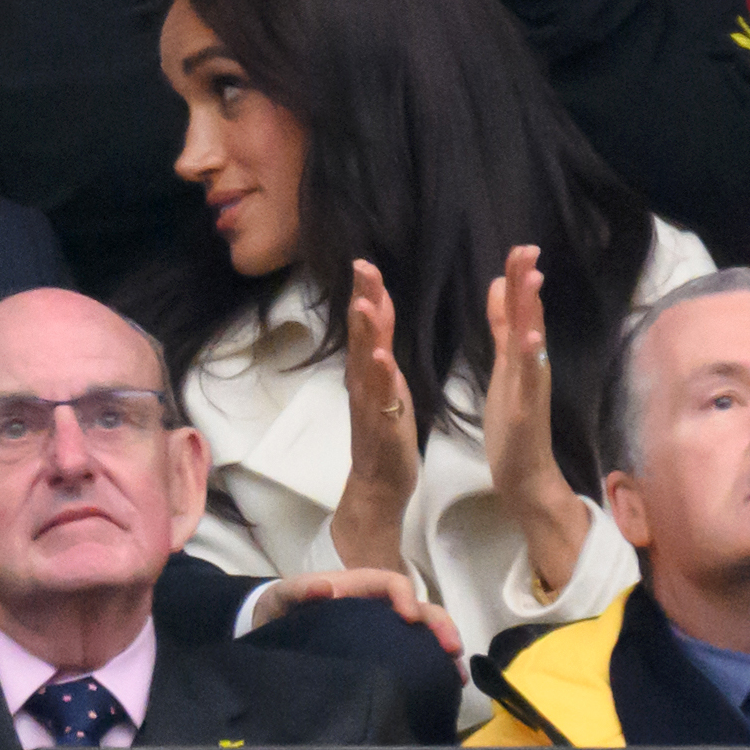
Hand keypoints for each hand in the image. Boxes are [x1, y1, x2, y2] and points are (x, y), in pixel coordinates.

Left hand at [250, 568, 464, 677]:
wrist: (273, 629)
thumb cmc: (281, 606)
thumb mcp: (284, 596)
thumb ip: (300, 590)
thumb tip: (326, 586)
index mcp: (358, 587)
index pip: (392, 582)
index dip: (405, 595)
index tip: (408, 618)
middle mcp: (376, 606)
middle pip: (418, 607)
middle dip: (438, 624)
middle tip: (451, 649)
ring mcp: (382, 629)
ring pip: (422, 632)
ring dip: (442, 648)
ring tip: (455, 674)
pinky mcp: (382, 651)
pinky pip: (412, 654)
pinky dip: (432, 665)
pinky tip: (444, 685)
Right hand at [330, 260, 420, 572]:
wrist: (378, 485)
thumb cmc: (385, 435)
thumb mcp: (387, 385)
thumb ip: (382, 350)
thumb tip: (378, 315)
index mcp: (369, 372)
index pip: (368, 326)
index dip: (367, 293)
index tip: (366, 264)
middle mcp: (363, 383)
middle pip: (361, 335)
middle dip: (363, 299)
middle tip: (362, 266)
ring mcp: (370, 404)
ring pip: (366, 362)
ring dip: (366, 332)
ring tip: (366, 303)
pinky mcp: (382, 426)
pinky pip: (380, 399)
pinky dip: (380, 377)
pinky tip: (382, 358)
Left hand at [484, 245, 588, 594]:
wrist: (525, 474)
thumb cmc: (514, 421)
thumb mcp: (504, 366)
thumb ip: (503, 327)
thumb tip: (499, 286)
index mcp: (520, 355)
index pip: (519, 309)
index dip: (518, 278)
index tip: (519, 247)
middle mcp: (531, 365)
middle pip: (529, 317)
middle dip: (526, 283)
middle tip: (527, 248)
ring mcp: (531, 387)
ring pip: (532, 342)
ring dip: (532, 311)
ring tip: (532, 279)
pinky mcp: (526, 411)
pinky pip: (528, 382)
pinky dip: (530, 359)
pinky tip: (531, 339)